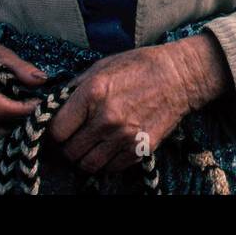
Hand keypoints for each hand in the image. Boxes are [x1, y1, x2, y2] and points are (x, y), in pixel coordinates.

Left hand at [48, 33, 231, 174]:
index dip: (55, 132)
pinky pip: (112, 168)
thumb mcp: (103, 66)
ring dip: (85, 158)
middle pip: (70, 151)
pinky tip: (110, 147)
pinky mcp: (140, 149)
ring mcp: (124, 136)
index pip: (57, 130)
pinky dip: (107, 162)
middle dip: (69, 146)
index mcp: (93, 93)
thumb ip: (77, 87)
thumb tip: (56, 105)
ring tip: (91, 145)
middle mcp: (106, 118)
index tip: (61, 129)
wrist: (180, 76)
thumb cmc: (140, 66)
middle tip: (76, 138)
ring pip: (88, 165)